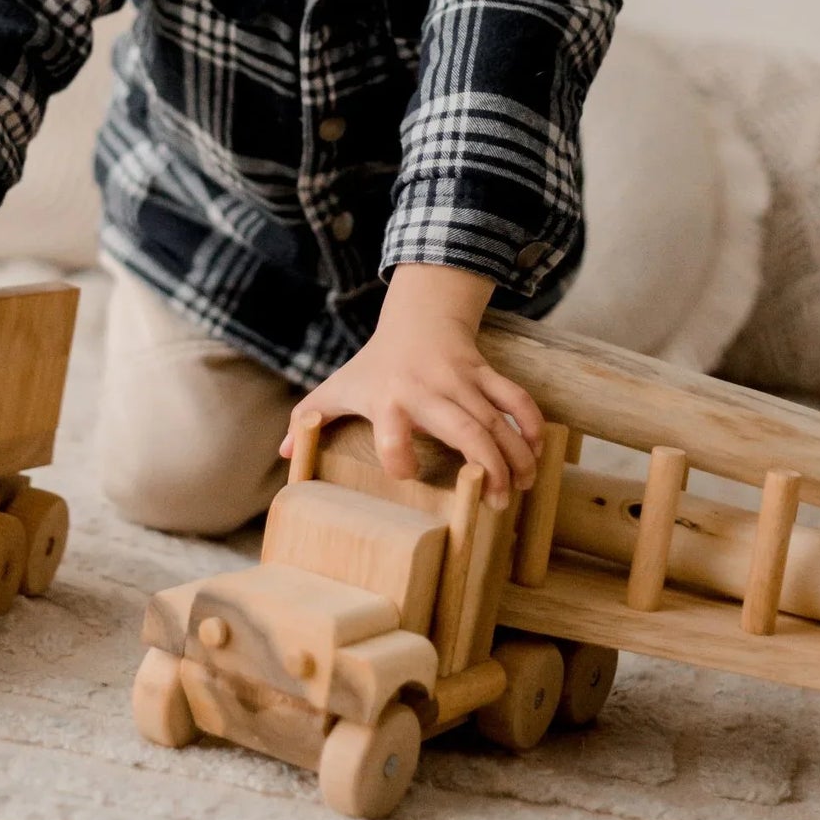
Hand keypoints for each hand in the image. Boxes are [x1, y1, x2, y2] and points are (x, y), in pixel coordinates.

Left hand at [278, 264, 544, 508]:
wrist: (416, 315)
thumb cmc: (373, 363)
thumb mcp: (338, 386)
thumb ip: (309, 417)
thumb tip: (283, 452)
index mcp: (387, 398)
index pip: (392, 429)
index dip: (398, 455)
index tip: (408, 476)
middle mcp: (427, 389)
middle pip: (463, 428)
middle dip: (485, 467)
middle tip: (498, 504)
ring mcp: (460, 380)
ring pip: (496, 419)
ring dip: (515, 456)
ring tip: (522, 488)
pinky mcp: (484, 373)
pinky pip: (514, 397)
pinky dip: (530, 424)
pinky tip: (536, 452)